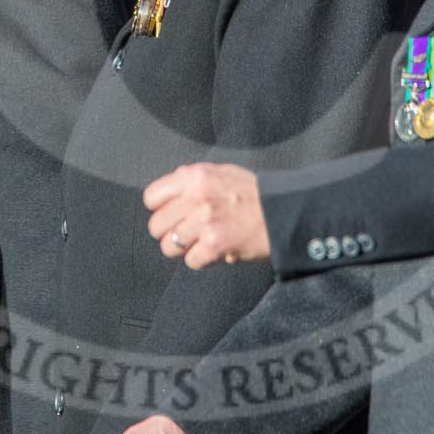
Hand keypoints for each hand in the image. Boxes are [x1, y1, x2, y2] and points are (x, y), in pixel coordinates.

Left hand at [145, 162, 269, 268]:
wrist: (281, 212)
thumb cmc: (253, 193)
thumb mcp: (222, 173)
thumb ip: (194, 177)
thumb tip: (173, 182)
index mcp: (195, 177)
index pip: (152, 197)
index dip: (161, 209)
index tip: (172, 214)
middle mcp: (196, 197)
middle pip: (156, 225)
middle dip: (170, 232)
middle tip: (188, 232)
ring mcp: (205, 222)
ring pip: (169, 246)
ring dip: (184, 248)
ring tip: (201, 242)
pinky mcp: (215, 245)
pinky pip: (191, 261)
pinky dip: (202, 260)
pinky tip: (214, 250)